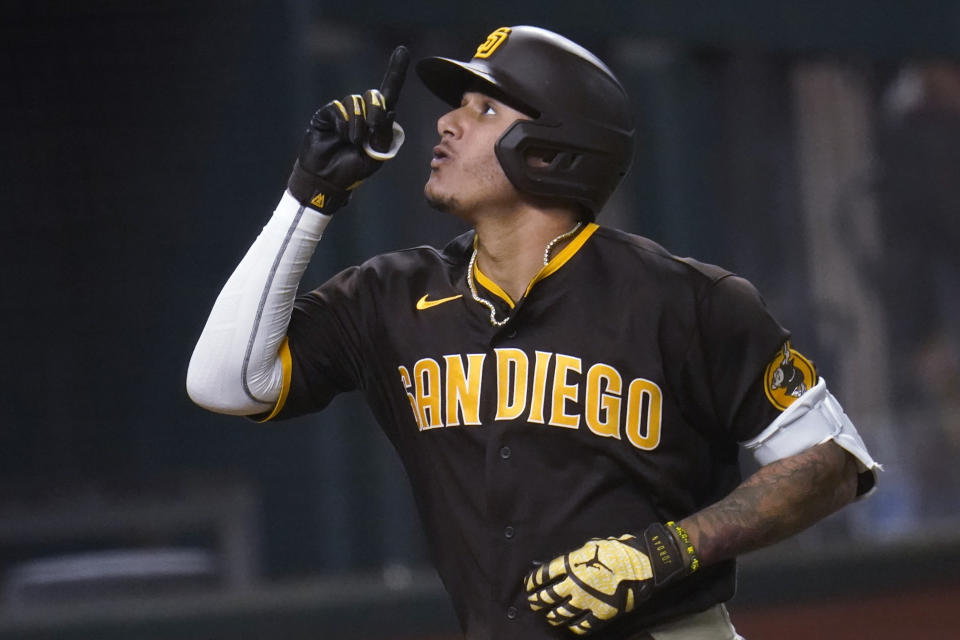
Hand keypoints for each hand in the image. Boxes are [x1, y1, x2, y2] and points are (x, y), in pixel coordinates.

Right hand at [287, 45, 409, 213]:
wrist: (328, 180)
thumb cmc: (354, 169)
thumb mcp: (377, 155)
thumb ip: (385, 134)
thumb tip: (389, 109)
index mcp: (378, 121)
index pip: (389, 94)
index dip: (396, 72)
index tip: (403, 51)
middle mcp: (363, 113)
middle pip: (375, 95)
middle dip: (376, 111)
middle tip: (371, 131)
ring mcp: (344, 112)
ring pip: (357, 102)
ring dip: (358, 124)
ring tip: (353, 142)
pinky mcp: (328, 114)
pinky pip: (340, 109)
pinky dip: (344, 124)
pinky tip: (341, 137)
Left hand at [524, 523, 696, 634]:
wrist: (643, 565)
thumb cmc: (618, 551)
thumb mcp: (592, 546)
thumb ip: (576, 557)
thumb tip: (565, 564)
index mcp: (571, 564)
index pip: (543, 574)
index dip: (533, 581)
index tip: (529, 585)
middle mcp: (574, 584)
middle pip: (547, 596)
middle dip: (537, 600)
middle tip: (532, 602)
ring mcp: (586, 601)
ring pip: (560, 613)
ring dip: (552, 616)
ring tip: (548, 616)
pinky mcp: (600, 614)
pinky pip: (581, 626)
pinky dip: (573, 627)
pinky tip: (570, 626)